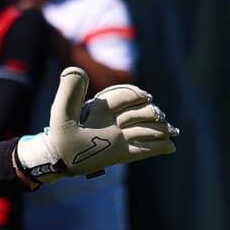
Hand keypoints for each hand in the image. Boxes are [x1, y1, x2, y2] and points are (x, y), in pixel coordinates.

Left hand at [14, 66, 178, 182]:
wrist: (58, 159)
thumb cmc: (59, 135)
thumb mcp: (62, 112)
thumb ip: (69, 91)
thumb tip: (76, 69)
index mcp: (102, 107)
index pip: (123, 96)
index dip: (135, 95)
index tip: (146, 97)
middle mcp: (113, 120)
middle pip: (138, 112)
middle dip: (151, 113)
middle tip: (160, 117)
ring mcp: (118, 136)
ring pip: (144, 130)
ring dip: (159, 130)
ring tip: (172, 132)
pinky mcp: (120, 152)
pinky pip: (142, 150)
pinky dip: (157, 148)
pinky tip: (171, 147)